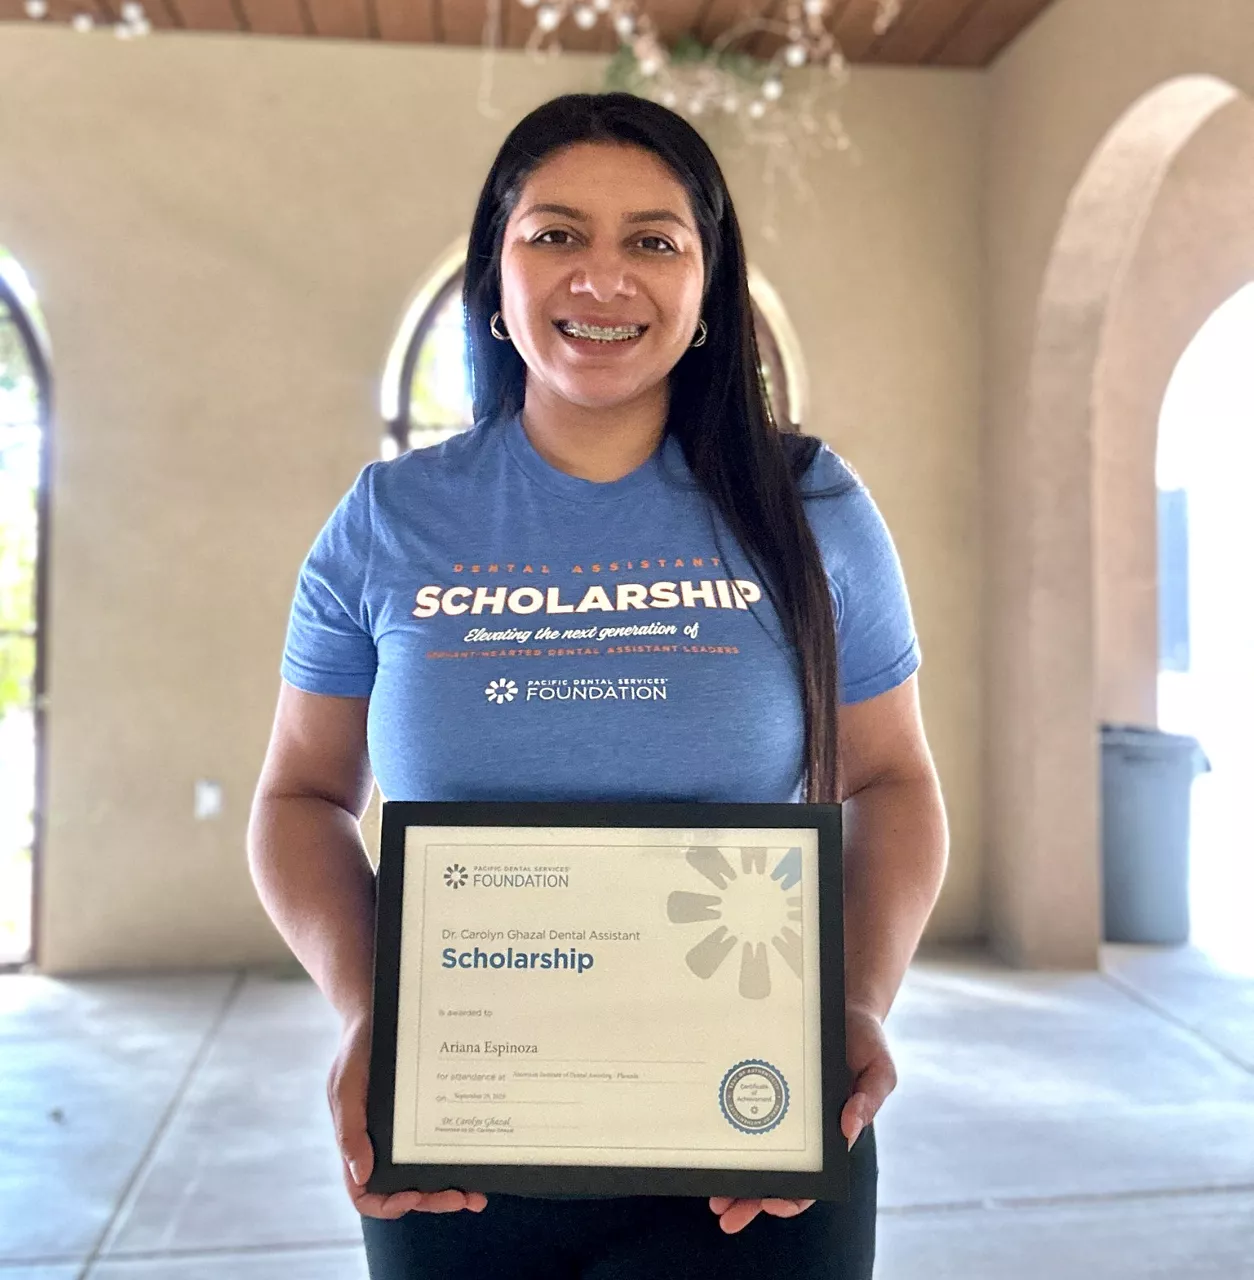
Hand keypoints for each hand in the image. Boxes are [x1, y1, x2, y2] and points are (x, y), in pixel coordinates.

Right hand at [328, 1016, 486, 1219]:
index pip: (365, 1194)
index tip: (413, 1194)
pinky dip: (457, 1158)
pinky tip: (480, 1158)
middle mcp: (383, 1145)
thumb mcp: (345, 1085)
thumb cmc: (356, 1050)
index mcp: (359, 1144)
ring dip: (450, 1188)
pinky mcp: (425, 1115)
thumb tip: (361, 1174)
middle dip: (432, 1200)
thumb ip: (350, 1130)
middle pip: (404, 1191)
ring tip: (477, 1194)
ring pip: (426, 1174)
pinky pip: (440, 1144)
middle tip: (461, 1198)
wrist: (378, 1014)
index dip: (388, 1204)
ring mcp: (405, 1133)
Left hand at [708, 1005, 893, 1233]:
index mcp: (832, 1135)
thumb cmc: (865, 1041)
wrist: (844, 1004)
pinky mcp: (765, 1086)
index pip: (812, 1180)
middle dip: (750, 1200)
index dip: (793, 1197)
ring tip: (711, 1196)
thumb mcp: (879, 1070)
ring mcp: (783, 1110)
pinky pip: (745, 1115)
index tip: (772, 1203)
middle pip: (776, 1176)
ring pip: (756, 1154)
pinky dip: (729, 1134)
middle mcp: (805, 1130)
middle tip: (723, 1213)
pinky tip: (710, 1146)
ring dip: (735, 1179)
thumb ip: (869, 1100)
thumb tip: (849, 1130)